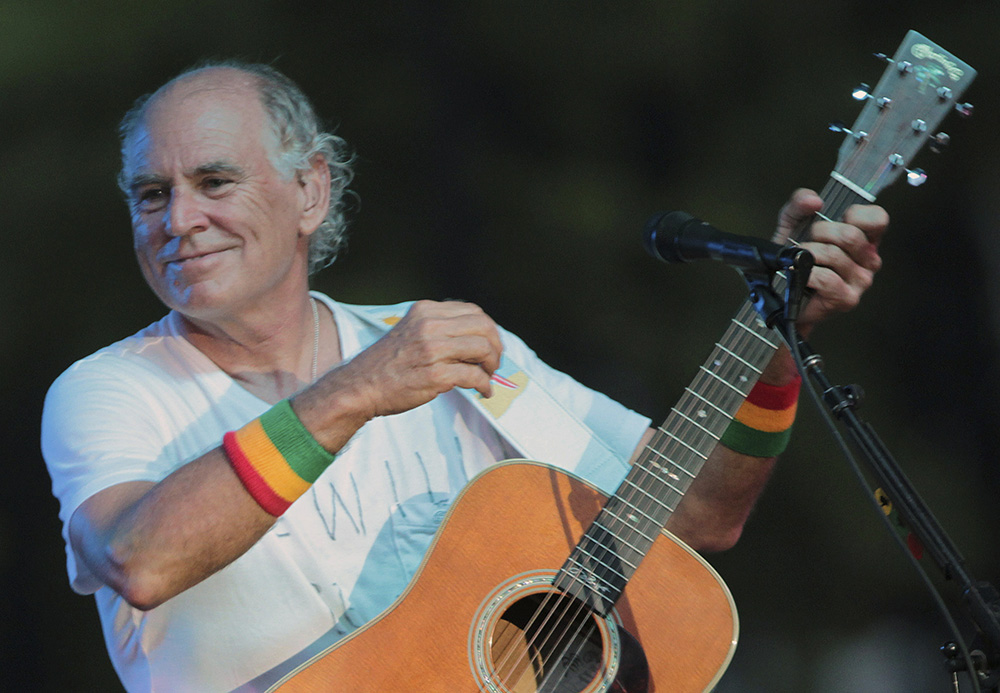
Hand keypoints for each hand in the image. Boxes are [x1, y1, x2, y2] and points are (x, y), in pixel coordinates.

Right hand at [338, 300, 502, 418]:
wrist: (361, 387)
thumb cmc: (388, 363)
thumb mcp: (411, 330)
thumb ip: (439, 327)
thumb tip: (477, 336)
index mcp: (425, 311)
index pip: (473, 311)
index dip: (488, 329)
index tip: (490, 344)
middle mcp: (429, 325)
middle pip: (483, 327)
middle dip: (496, 346)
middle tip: (494, 362)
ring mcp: (433, 350)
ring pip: (483, 348)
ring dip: (492, 365)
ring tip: (489, 377)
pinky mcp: (436, 375)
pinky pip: (475, 376)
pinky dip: (485, 385)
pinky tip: (484, 392)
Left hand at [773, 188, 887, 334]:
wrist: (781, 294)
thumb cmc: (796, 260)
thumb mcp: (793, 225)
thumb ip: (799, 205)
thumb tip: (813, 200)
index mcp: (865, 240)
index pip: (878, 218)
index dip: (854, 214)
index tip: (836, 220)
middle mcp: (868, 260)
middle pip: (851, 235)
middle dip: (820, 233)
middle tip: (807, 242)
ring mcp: (860, 281)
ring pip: (834, 255)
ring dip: (808, 254)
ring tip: (800, 261)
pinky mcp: (847, 299)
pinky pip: (826, 278)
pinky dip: (807, 274)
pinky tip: (802, 276)